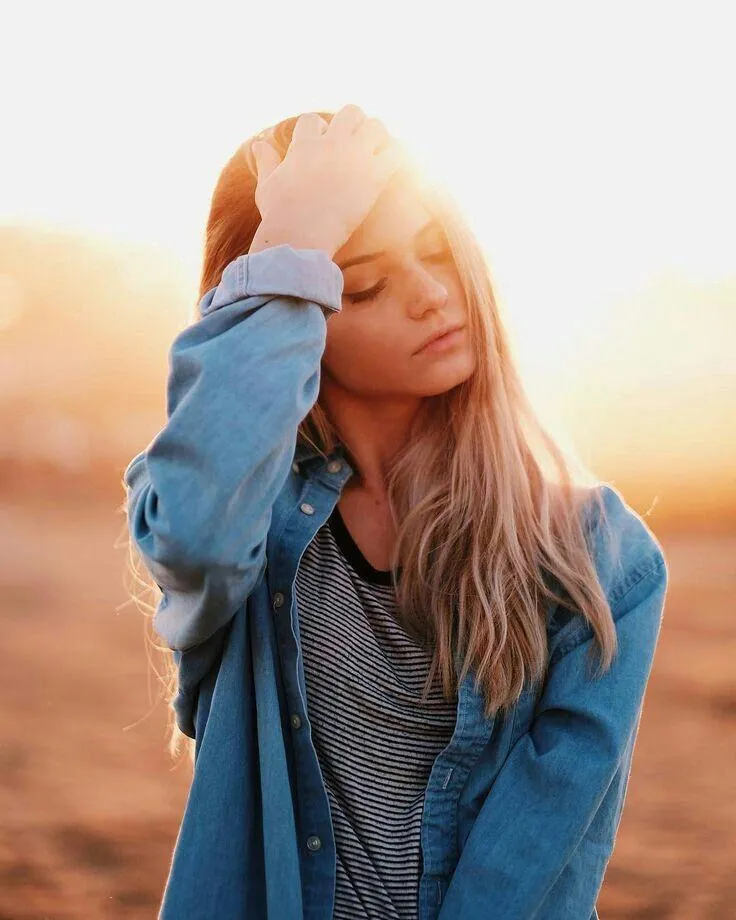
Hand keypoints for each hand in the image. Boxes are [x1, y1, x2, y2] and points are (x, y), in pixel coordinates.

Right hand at [250, 105, 406, 256]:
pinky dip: (395, 157)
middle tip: (354, 145)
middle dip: (353, 125)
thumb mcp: (266, 185)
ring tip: (375, 153)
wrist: (299, 235)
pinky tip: (389, 169)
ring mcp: (354, 158)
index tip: (320, 147)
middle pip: (350, 112)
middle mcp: (331, 144)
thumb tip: (259, 143)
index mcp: (305, 144)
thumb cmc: (279, 215)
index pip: (314, 120)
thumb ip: (266, 161)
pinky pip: (396, 153)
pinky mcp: (373, 178)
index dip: (318, 132)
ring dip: (377, 137)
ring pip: (376, 126)